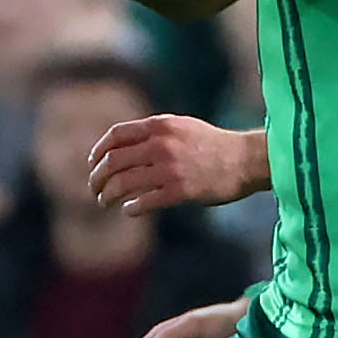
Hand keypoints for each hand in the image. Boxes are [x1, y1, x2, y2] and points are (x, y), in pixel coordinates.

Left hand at [88, 113, 266, 213]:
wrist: (245, 160)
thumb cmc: (213, 145)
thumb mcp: (181, 127)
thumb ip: (154, 133)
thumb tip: (122, 147)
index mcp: (160, 126)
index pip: (116, 136)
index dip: (98, 151)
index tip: (93, 164)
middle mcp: (161, 145)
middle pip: (113, 161)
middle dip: (97, 178)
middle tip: (94, 189)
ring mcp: (169, 168)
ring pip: (123, 183)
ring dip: (108, 195)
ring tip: (105, 202)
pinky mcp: (179, 191)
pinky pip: (144, 201)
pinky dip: (131, 208)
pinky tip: (129, 210)